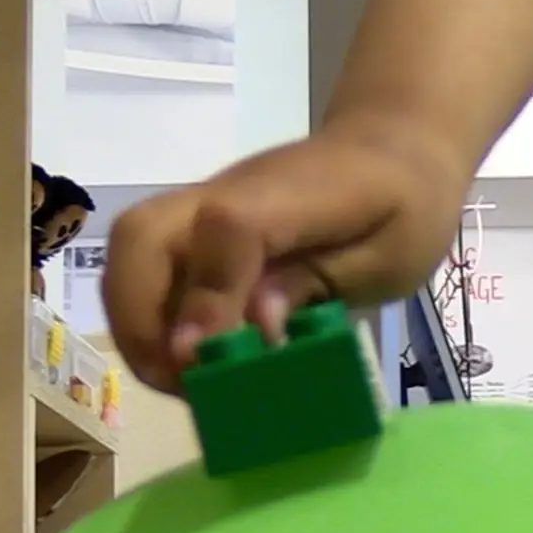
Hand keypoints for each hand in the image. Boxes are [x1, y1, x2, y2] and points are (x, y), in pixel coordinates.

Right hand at [102, 112, 474, 393]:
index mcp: (284, 197)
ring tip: (179, 381)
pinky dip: (151, 317)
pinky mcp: (198, 229)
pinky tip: (190, 361)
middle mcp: (224, 196)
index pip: (225, 233)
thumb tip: (259, 324)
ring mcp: (203, 209)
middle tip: (180, 383)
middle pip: (140, 238)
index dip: (206, 297)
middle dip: (138, 320)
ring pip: (130, 253)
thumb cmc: (402, 207)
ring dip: (136, 324)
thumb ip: (320, 285)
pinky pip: (150, 267)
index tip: (200, 362)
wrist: (392, 149)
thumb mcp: (388, 256)